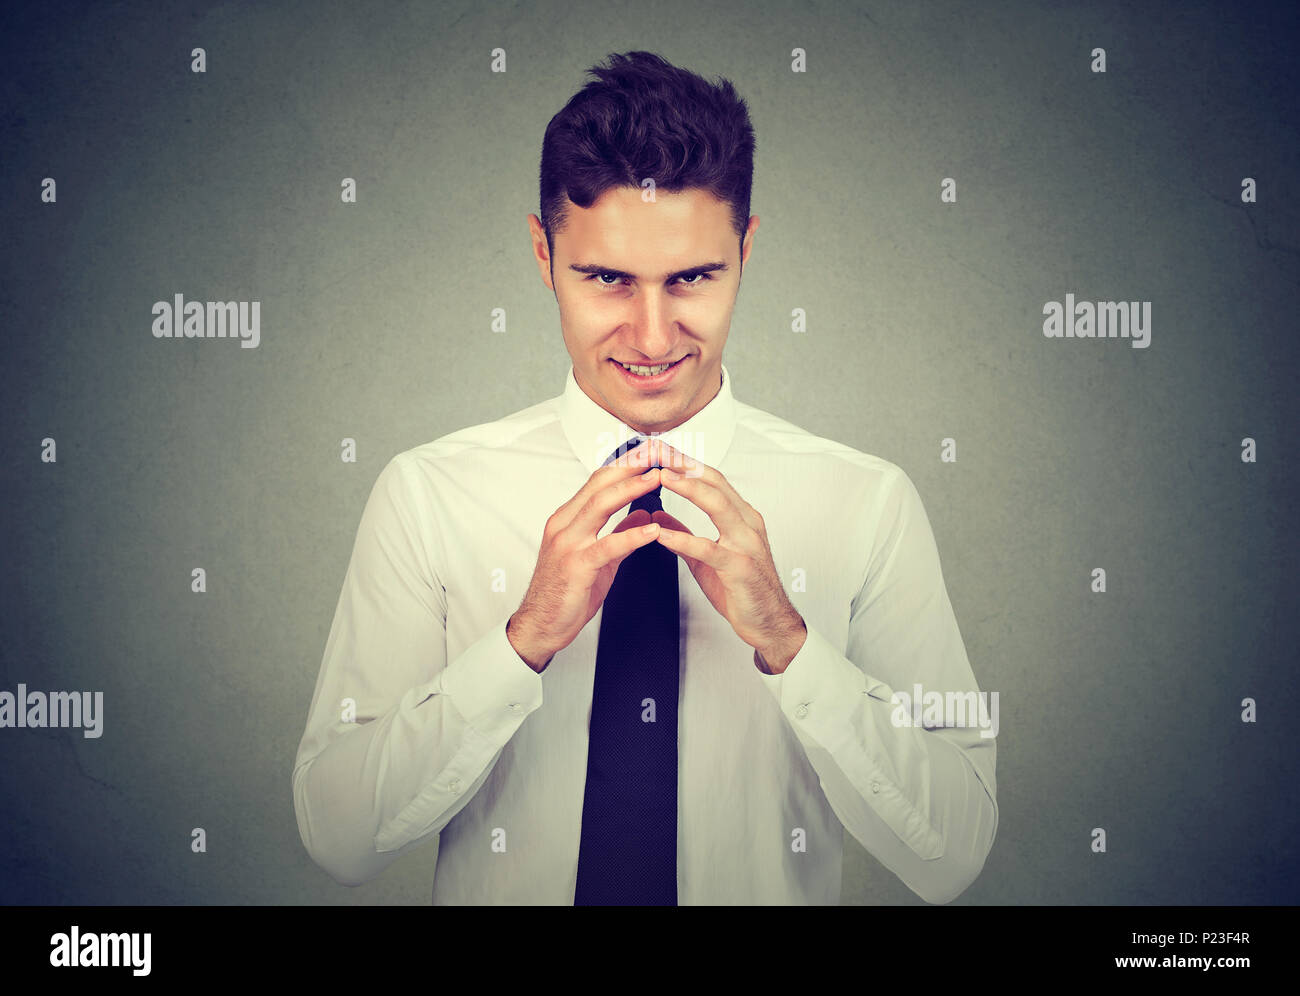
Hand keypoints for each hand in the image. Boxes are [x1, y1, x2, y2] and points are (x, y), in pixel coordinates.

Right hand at [507, 439, 663, 671]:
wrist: (540, 626)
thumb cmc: (565, 592)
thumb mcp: (598, 557)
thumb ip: (618, 532)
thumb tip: (642, 513)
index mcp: (567, 519)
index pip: (597, 481)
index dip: (624, 464)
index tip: (648, 452)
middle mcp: (564, 525)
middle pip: (599, 485)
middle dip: (630, 466)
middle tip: (656, 453)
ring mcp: (568, 544)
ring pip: (600, 506)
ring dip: (631, 489)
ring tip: (656, 478)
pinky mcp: (576, 567)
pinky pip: (607, 546)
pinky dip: (632, 535)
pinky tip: (653, 530)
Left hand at [646, 440, 806, 672]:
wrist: (769, 624)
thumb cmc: (742, 591)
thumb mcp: (706, 558)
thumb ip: (684, 535)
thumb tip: (658, 516)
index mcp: (742, 518)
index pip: (713, 480)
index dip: (686, 463)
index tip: (661, 451)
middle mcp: (748, 524)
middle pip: (715, 483)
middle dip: (685, 465)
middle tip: (658, 452)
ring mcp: (747, 545)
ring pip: (718, 506)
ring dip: (688, 489)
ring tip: (661, 477)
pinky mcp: (740, 568)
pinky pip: (709, 549)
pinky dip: (683, 539)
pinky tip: (662, 535)